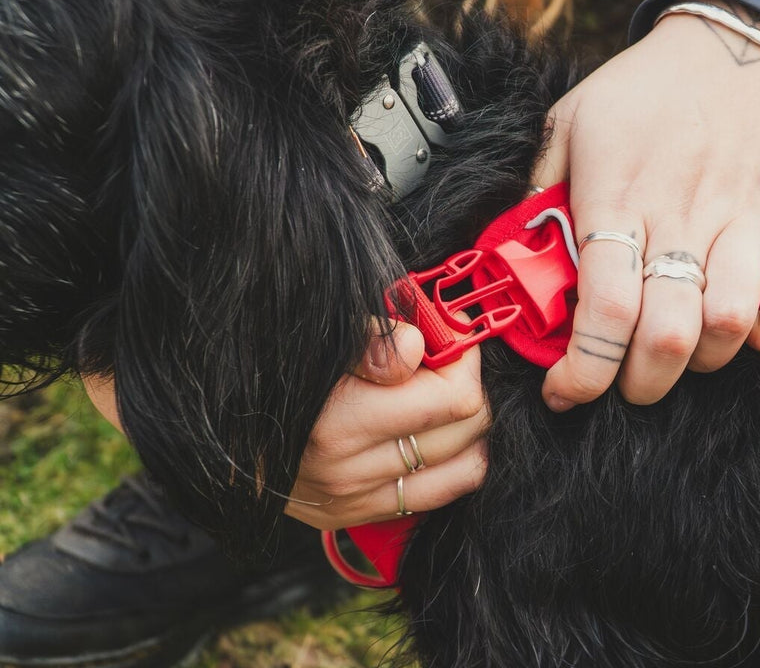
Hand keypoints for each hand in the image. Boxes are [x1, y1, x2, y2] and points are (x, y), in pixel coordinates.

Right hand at [284, 320, 488, 530]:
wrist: (202, 427)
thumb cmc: (264, 366)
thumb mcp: (308, 337)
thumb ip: (367, 339)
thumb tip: (417, 346)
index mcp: (339, 423)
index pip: (454, 398)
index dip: (464, 356)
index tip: (452, 330)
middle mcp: (349, 473)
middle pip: (466, 431)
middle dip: (469, 388)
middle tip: (451, 360)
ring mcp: (353, 501)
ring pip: (461, 469)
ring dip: (468, 430)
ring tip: (448, 397)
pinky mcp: (351, 518)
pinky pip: (435, 496)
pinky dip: (452, 464)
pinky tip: (440, 436)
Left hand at [531, 0, 759, 410]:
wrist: (735, 43)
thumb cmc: (647, 92)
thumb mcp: (570, 123)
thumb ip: (541, 193)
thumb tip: (518, 262)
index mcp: (619, 196)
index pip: (604, 307)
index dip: (583, 371)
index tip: (565, 391)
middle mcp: (684, 213)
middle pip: (666, 335)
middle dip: (640, 383)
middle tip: (626, 382)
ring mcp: (747, 218)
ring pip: (729, 326)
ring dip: (701, 360)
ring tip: (682, 352)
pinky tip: (749, 330)